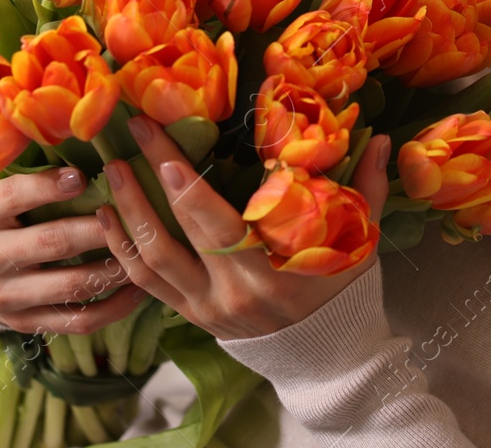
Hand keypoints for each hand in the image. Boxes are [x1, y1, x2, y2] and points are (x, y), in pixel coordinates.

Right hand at [0, 167, 146, 334]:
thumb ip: (22, 163)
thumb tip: (75, 128)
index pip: (12, 198)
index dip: (48, 187)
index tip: (83, 176)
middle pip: (50, 244)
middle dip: (99, 228)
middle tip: (136, 212)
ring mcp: (3, 297)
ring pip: (69, 287)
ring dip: (115, 268)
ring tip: (149, 248)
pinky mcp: (24, 323)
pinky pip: (77, 322)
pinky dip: (114, 309)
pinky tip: (141, 289)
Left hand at [97, 116, 390, 340]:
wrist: (327, 358)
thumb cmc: (343, 291)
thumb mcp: (358, 241)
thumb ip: (368, 188)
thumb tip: (384, 138)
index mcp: (274, 270)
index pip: (221, 226)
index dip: (189, 191)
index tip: (167, 153)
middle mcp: (234, 291)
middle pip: (178, 232)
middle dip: (151, 178)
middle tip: (133, 132)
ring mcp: (207, 307)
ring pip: (151, 259)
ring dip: (126, 212)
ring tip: (111, 170)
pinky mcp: (193, 316)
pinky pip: (144, 285)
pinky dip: (121, 249)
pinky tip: (107, 215)